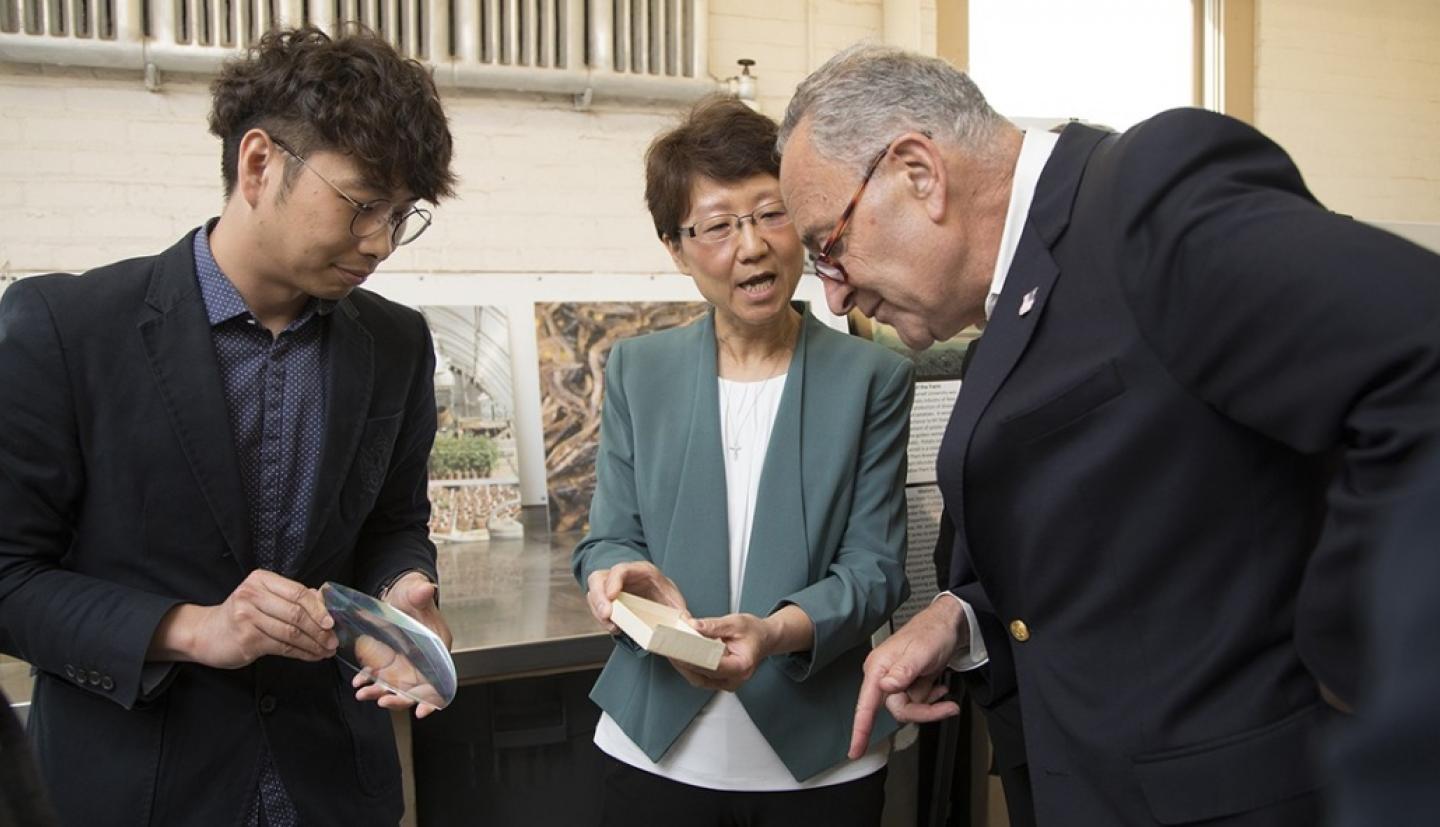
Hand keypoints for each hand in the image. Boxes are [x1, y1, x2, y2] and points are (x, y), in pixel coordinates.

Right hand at [150, 569, 336, 668]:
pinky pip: (282, 647)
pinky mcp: (246, 638)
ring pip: (291, 632)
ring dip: (313, 644)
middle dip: (320, 630)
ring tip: (326, 651)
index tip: (333, 622)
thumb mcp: (264, 599)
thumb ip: (291, 597)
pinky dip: (301, 653)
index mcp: (261, 579)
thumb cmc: (241, 615)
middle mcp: (252, 594)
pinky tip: (312, 656)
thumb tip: (324, 603)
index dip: (319, 609)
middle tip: (333, 641)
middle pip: (296, 613)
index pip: (298, 592)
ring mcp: (247, 616)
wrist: (206, 633)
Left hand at [354, 572, 450, 717]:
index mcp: (437, 647)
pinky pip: (380, 679)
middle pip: (416, 689)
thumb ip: (420, 594)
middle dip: (399, 699)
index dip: (433, 697)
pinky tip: (358, 681)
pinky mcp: (389, 663)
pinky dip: (369, 682)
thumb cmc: (412, 594)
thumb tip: (427, 588)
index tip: (423, 710)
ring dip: (379, 693)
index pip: (439, 678)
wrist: (398, 595)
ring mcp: (405, 664)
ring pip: (395, 687)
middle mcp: (423, 661)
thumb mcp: (415, 592)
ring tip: (362, 693)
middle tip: (383, 700)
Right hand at [584, 561, 687, 633]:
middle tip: (606, 615)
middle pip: (599, 580)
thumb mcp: (673, 599)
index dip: (613, 581)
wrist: (657, 595)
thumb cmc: (663, 592)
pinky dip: (602, 618)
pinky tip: (614, 627)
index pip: (620, 569)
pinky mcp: (606, 599)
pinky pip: (596, 605)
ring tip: (612, 626)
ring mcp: (611, 586)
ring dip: (598, 611)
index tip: (612, 597)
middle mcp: (622, 576)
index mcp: (640, 570)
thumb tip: (689, 622)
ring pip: (594, 593)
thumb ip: (680, 611)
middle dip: (599, 598)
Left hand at [673, 613, 774, 691]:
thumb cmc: (753, 632)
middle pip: (702, 674)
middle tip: (668, 647)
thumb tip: (693, 625)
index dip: (693, 658)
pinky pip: (700, 677)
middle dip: (684, 661)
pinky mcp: (720, 681)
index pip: (712, 665)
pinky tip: (680, 655)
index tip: (678, 649)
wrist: (764, 639)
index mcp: (742, 666)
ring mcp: (727, 683)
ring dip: (683, 666)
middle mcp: (735, 679)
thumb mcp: (735, 622)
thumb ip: (713, 625)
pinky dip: (689, 667)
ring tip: (670, 650)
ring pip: (698, 678)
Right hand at [849, 598, 965, 757]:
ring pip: (908, 708)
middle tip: (946, 706)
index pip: (866, 704)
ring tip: (944, 691)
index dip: (860, 729)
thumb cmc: (932, 632)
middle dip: (923, 711)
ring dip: (929, 704)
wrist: (948, 624)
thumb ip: (903, 671)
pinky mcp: (907, 683)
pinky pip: (916, 702)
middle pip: (896, 710)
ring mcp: (896, 681)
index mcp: (878, 667)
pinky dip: (931, 699)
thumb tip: (885, 686)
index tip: (855, 750)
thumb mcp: (921, 652)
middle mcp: (883, 675)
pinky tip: (940, 688)